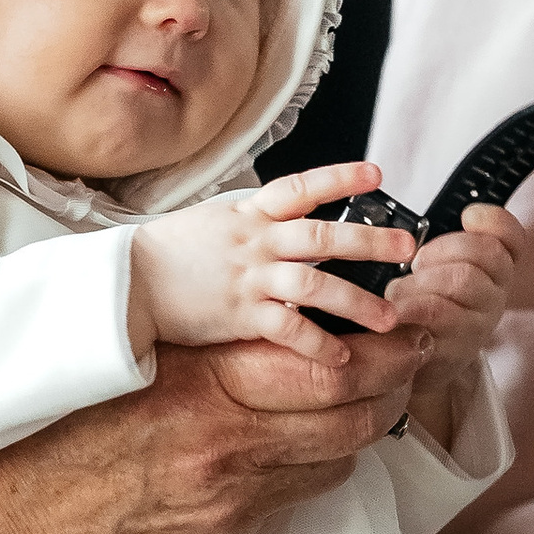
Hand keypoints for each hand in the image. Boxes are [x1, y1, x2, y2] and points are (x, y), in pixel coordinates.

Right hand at [0, 316, 427, 533]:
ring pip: (332, 461)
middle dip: (391, 385)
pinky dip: (309, 470)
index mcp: (194, 390)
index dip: (379, 349)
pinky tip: (300, 450)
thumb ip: (193, 355)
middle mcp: (223, 449)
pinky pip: (291, 501)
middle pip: (350, 415)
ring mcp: (228, 504)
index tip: (403, 327)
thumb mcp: (114, 374)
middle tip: (410, 359)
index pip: (323, 365)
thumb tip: (262, 330)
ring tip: (367, 399)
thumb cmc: (38, 448)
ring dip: (356, 429)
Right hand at [130, 163, 419, 355]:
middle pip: (322, 235)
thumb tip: (287, 214)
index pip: (300, 188)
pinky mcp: (237, 315)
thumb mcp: (211, 221)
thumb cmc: (166, 256)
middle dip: (370, 241)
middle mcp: (253, 241)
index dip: (339, 178)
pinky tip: (339, 358)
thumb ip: (252, 219)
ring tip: (389, 319)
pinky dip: (316, 343)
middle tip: (408, 247)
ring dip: (356, 302)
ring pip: (314, 283)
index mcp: (247, 214)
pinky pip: (286, 328)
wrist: (125, 285)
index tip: (377, 174)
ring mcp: (247, 278)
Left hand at [385, 200, 522, 445]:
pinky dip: (408, 308)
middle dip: (444, 249)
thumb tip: (402, 228)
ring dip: (424, 278)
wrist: (413, 368)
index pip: (512, 238)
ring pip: (462, 280)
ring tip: (397, 291)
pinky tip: (390, 312)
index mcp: (492, 271)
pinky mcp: (455, 349)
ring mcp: (478, 324)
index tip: (467, 215)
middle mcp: (494, 295)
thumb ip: (436, 248)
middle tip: (416, 262)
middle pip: (485, 254)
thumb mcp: (431, 274)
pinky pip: (435, 317)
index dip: (495, 221)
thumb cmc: (420, 309)